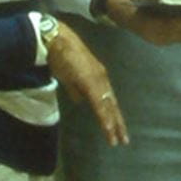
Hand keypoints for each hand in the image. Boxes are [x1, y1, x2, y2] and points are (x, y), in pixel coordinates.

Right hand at [44, 22, 128, 145]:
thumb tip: (79, 101)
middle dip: (118, 124)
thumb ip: (75, 89)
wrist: (57, 40)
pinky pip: (99, 103)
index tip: (117, 130)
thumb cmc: (61, 56)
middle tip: (124, 140)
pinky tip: (107, 127)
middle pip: (112, 105)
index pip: (108, 100)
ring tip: (117, 139)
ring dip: (112, 124)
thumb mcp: (70, 76)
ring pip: (107, 106)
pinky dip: (104, 116)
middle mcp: (102, 79)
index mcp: (98, 78)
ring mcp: (97, 80)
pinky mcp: (90, 82)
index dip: (113, 115)